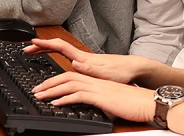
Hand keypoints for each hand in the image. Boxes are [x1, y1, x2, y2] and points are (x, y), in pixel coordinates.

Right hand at [24, 38, 150, 83]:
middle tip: (26, 49)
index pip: (61, 47)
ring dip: (47, 50)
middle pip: (57, 47)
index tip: (32, 41)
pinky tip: (54, 58)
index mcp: (83, 58)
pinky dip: (56, 55)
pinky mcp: (87, 63)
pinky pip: (66, 56)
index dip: (46, 43)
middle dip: (41, 46)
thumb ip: (89, 68)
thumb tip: (74, 63)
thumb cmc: (121, 72)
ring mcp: (84, 59)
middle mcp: (82, 56)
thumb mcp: (105, 73)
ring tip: (34, 51)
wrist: (134, 68)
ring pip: (61, 51)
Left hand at [32, 71, 154, 122]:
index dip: (57, 80)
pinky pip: (79, 94)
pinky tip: (56, 103)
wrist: (147, 101)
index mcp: (97, 82)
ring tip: (40, 95)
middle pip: (67, 76)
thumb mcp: (111, 101)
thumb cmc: (132, 103)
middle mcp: (96, 81)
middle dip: (49, 82)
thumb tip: (92, 107)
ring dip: (52, 89)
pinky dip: (65, 98)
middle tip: (36, 90)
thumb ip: (99, 101)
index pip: (73, 75)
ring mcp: (98, 87)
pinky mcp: (101, 96)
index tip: (45, 87)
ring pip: (70, 83)